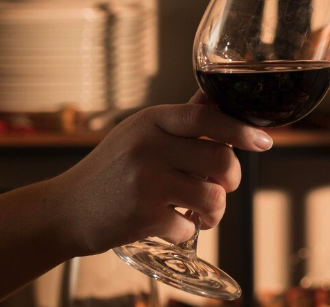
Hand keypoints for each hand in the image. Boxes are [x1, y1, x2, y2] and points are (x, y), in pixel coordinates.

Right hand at [49, 91, 272, 255]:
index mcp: (151, 120)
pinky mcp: (142, 216)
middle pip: (220, 158)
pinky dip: (187, 231)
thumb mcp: (140, 134)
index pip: (206, 117)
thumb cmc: (111, 170)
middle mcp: (148, 146)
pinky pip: (189, 226)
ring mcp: (145, 182)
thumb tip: (215, 98)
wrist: (66, 210)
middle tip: (222, 185)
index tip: (263, 141)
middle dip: (231, 177)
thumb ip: (181, 120)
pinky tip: (171, 224)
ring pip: (212, 196)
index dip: (241, 129)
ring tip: (203, 211)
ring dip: (215, 210)